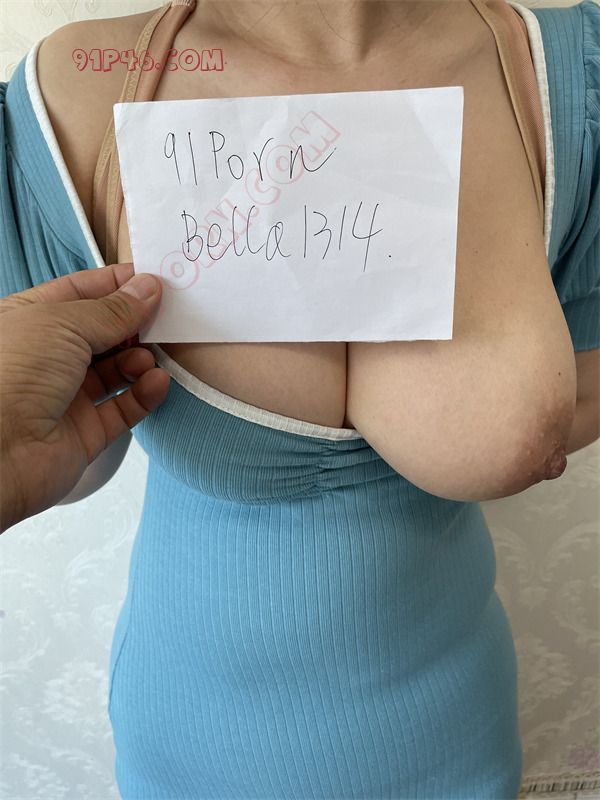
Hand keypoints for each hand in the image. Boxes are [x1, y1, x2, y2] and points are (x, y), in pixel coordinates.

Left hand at [0, 263, 169, 531]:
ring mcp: (66, 395)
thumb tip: (148, 289)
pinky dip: (144, 394)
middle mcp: (47, 356)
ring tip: (149, 358)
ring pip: (117, 370)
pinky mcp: (85, 431)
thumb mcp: (64, 324)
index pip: (81, 292)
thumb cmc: (12, 375)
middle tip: (166, 317)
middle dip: (135, 324)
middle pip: (103, 332)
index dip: (117, 284)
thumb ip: (113, 309)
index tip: (154, 280)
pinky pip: (124, 408)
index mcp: (30, 319)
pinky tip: (156, 382)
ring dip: (140, 360)